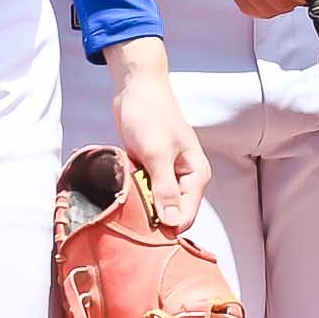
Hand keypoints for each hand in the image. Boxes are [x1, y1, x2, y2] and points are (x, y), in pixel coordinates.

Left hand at [107, 46, 206, 224]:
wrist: (137, 88)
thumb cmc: (150, 115)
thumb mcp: (158, 154)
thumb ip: (165, 189)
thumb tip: (171, 224)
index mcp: (196, 175)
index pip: (185, 217)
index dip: (165, 227)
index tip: (141, 230)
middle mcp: (185, 178)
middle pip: (172, 214)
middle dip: (152, 219)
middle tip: (129, 218)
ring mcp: (168, 175)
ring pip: (157, 205)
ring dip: (142, 207)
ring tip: (124, 203)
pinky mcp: (151, 170)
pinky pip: (146, 192)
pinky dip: (135, 194)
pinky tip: (122, 192)